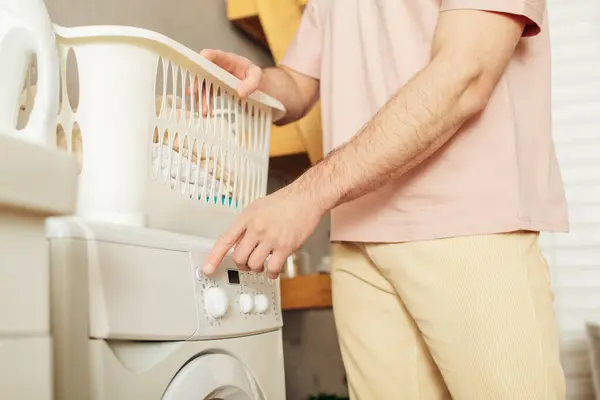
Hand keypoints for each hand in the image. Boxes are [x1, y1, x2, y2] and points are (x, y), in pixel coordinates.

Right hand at [188, 49, 262, 110]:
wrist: (256, 84)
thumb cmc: (255, 76)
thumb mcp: (257, 76)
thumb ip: (251, 83)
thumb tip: (241, 93)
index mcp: (228, 60)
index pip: (216, 55)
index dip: (208, 55)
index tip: (203, 57)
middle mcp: (218, 67)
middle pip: (204, 71)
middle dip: (198, 81)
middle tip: (194, 92)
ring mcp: (215, 77)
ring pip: (204, 85)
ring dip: (202, 97)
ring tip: (204, 111)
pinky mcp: (215, 87)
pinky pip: (207, 94)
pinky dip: (206, 102)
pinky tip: (207, 111)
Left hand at [202, 184, 324, 278]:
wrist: (307, 197)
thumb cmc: (285, 201)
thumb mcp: (258, 207)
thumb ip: (247, 224)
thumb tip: (238, 242)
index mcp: (247, 217)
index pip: (225, 239)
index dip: (214, 256)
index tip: (208, 268)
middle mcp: (257, 228)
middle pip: (239, 257)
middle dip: (242, 264)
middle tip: (247, 262)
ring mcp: (271, 238)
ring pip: (254, 264)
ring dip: (257, 268)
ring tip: (263, 263)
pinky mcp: (286, 247)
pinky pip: (272, 268)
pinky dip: (271, 273)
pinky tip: (273, 269)